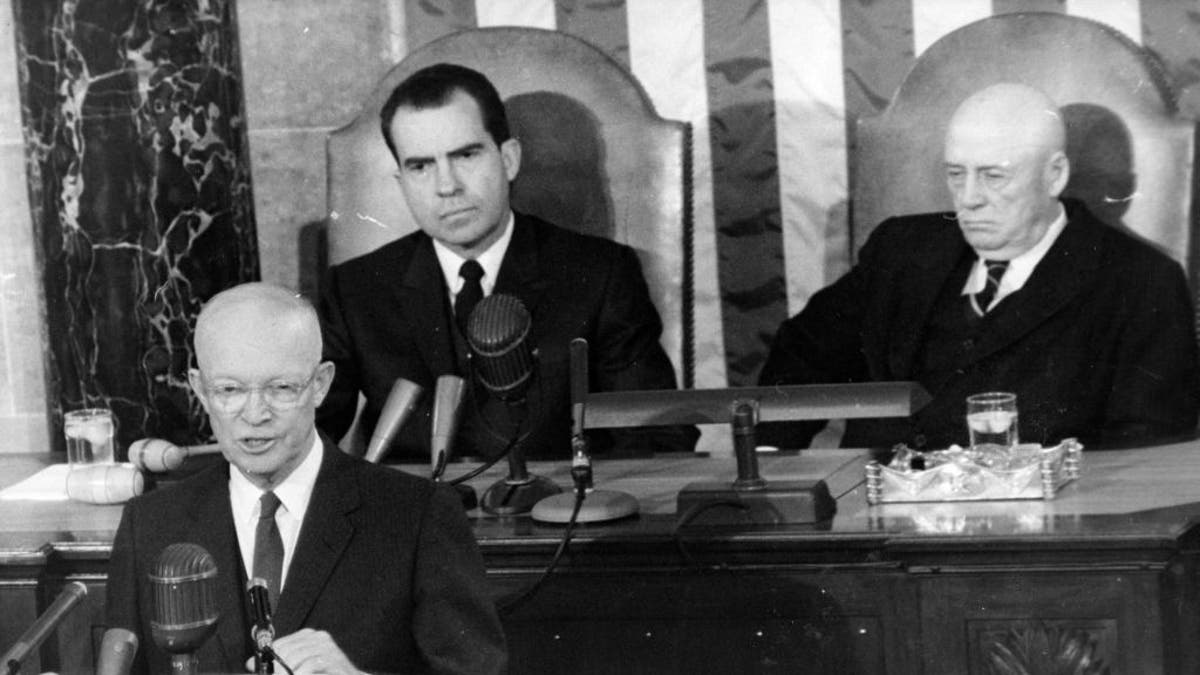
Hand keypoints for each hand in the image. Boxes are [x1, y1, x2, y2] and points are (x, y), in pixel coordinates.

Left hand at [244, 628, 361, 674]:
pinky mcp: (333, 659)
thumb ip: (277, 664)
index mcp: (309, 636)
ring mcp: (327, 648)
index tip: (267, 671)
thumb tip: (250, 663)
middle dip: (277, 669)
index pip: (280, 644)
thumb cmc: (325, 674)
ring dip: (286, 673)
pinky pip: (310, 665)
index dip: (270, 659)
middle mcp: (319, 638)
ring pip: (295, 658)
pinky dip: (299, 673)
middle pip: (286, 651)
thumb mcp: (297, 668)